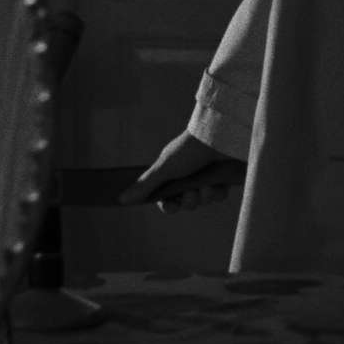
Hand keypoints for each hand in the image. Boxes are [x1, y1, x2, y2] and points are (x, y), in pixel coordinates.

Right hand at [116, 131, 246, 213]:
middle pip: (185, 202)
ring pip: (202, 200)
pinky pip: (218, 196)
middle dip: (188, 201)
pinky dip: (216, 192)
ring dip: (203, 196)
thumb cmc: (190, 149)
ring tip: (205, 185)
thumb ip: (145, 185)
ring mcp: (207, 175)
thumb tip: (120, 199)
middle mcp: (189, 173)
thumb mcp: (164, 168)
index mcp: (172, 170)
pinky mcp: (223, 177)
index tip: (170, 205)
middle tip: (190, 193)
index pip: (166, 196)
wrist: (221, 138)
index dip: (168, 205)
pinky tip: (217, 183)